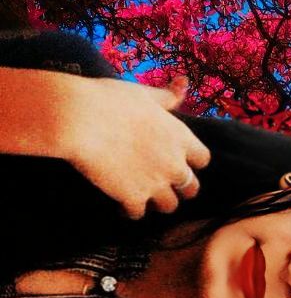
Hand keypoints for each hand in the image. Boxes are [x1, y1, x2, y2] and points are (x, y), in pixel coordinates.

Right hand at [60, 75, 210, 218]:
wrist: (80, 119)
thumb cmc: (111, 100)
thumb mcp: (144, 94)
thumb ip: (167, 96)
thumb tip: (183, 82)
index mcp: (180, 137)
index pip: (203, 160)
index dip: (192, 162)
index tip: (179, 160)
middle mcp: (174, 164)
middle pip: (191, 188)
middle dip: (180, 188)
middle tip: (164, 184)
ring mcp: (155, 184)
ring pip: (169, 206)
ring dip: (158, 202)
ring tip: (144, 196)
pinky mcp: (132, 198)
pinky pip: (138, 214)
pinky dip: (130, 211)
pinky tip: (121, 205)